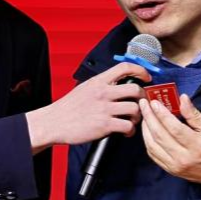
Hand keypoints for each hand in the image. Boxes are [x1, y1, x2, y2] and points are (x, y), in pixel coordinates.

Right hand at [26, 62, 150, 151]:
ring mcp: (104, 109)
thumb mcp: (84, 88)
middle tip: (142, 104)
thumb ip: (101, 85)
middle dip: (143, 97)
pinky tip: (126, 132)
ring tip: (132, 120)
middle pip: (135, 89)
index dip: (140, 70)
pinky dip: (130, 130)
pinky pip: (128, 126)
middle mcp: (103, 92)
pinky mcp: (105, 124)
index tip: (146, 77)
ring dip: (138, 116)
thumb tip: (116, 84)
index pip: (124, 67)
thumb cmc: (68, 108)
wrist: (53, 123)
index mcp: (98, 81)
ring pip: (135, 108)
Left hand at [138, 94, 200, 187]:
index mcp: (196, 146)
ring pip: (152, 145)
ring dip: (145, 128)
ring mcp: (174, 165)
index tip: (154, 102)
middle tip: (144, 104)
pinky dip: (147, 140)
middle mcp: (183, 157)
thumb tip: (182, 99)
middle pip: (160, 135)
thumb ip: (194, 114)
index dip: (162, 114)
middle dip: (149, 117)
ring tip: (145, 114)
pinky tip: (147, 129)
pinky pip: (152, 153)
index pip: (174, 128)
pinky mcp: (168, 169)